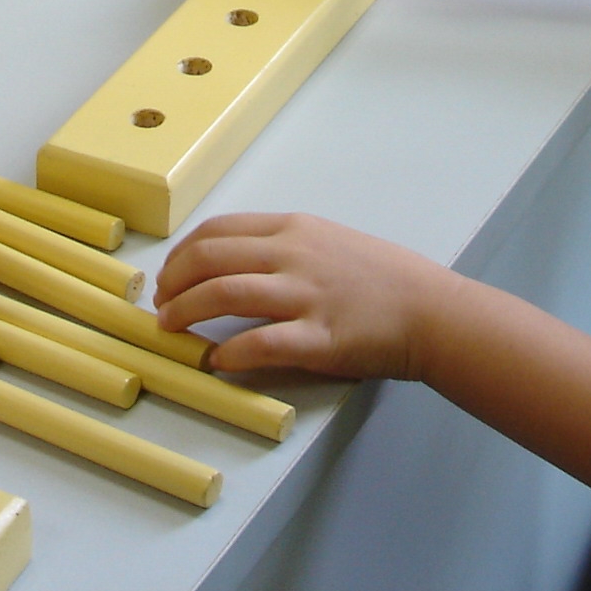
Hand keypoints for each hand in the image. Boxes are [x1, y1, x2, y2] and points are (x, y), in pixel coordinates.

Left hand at [153, 212, 460, 377]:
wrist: (431, 311)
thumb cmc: (383, 279)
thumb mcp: (328, 242)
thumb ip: (283, 248)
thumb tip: (232, 263)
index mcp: (294, 229)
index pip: (218, 230)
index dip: (181, 253)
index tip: (168, 274)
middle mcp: (294, 255)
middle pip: (210, 258)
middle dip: (173, 282)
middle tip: (160, 304)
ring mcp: (306, 295)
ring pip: (225, 293)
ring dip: (187, 312)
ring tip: (170, 329)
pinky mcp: (320, 338)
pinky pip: (260, 343)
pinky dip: (228, 353)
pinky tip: (215, 362)